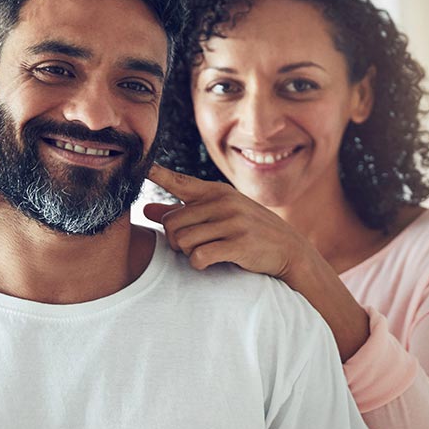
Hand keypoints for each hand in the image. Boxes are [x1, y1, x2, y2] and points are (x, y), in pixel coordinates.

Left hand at [143, 165, 323, 279]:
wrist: (289, 249)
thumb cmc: (248, 231)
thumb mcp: (219, 215)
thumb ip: (181, 212)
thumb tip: (146, 209)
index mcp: (216, 192)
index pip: (179, 182)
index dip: (157, 174)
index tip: (139, 165)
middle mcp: (223, 202)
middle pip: (171, 223)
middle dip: (174, 240)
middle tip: (189, 246)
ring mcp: (232, 222)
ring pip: (182, 241)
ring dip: (187, 253)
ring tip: (203, 253)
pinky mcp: (239, 244)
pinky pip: (199, 256)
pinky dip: (199, 263)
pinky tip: (210, 262)